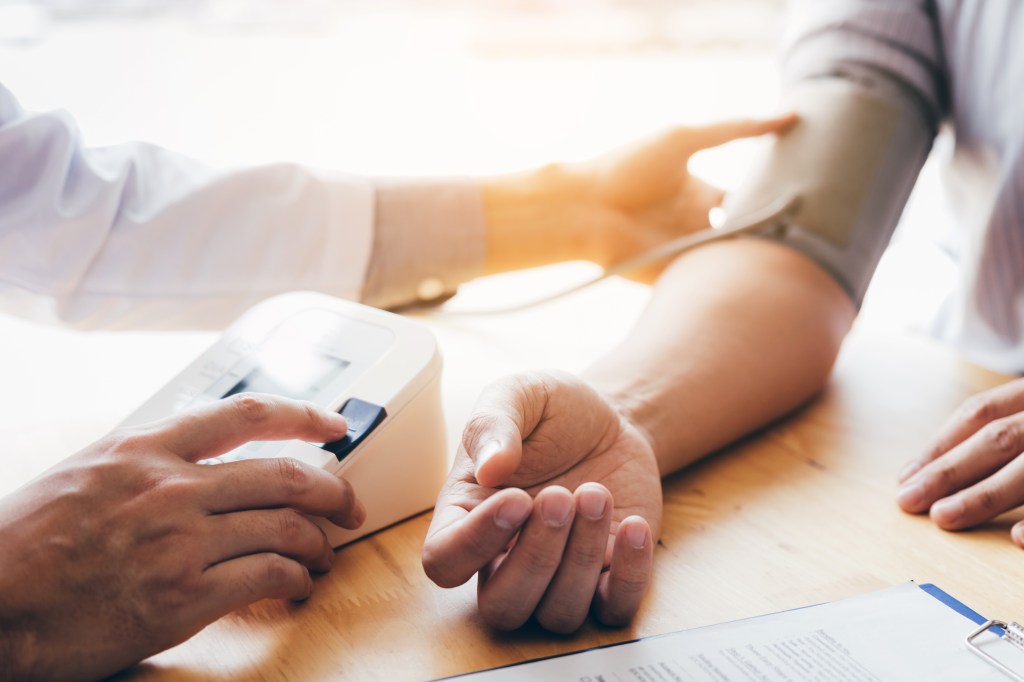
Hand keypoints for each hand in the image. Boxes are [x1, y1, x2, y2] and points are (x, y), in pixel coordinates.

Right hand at [0, 393, 364, 681]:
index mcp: (144, 449)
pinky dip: (296, 579)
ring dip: (321, 541)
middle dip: (334, 490)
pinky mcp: (182, 597)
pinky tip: (297, 585)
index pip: (245, 414)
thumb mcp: (84, 474)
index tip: (335, 423)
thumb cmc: (22, 543)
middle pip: (286, 474)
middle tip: (349, 505)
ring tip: (325, 553)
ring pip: (286, 526)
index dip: (304, 414)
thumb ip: (146, 462)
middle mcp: (170, 487)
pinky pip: (268, 576)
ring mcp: (179, 542)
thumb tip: (199, 461)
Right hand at [422, 371, 661, 632]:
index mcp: (466, 516)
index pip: (445, 562)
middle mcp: (504, 558)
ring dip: (581, 557)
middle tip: (561, 496)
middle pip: (503, 606)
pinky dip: (630, 575)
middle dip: (535, 557)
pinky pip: (614, 610)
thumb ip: (493, 423)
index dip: (474, 543)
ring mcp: (557, 577)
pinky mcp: (608, 578)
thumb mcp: (518, 395)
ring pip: (558, 613)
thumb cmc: (551, 412)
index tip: (516, 497)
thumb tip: (489, 467)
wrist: (610, 421)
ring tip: (596, 493)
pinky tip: (633, 525)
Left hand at [482, 114, 796, 279]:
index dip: (776, 200)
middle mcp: (696, 224)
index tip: (810, 201)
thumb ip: (736, 129)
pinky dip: (730, 282)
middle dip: (774, 236)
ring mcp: (685, 252)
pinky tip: (761, 282)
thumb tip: (789, 114)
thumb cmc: (628, 167)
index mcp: (701, 192)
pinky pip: (708, 283)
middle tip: (811, 237)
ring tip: (796, 261)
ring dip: (756, 261)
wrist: (584, 207)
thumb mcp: (685, 139)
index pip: (749, 199)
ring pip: (732, 261)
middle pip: (747, 234)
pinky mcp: (672, 278)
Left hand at [897, 378, 1023, 542]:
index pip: (980, 412)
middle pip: (997, 439)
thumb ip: (1005, 426)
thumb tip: (934, 468)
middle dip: (949, 471)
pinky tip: (1016, 538)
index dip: (940, 444)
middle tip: (908, 500)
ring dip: (984, 495)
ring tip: (943, 516)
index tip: (905, 476)